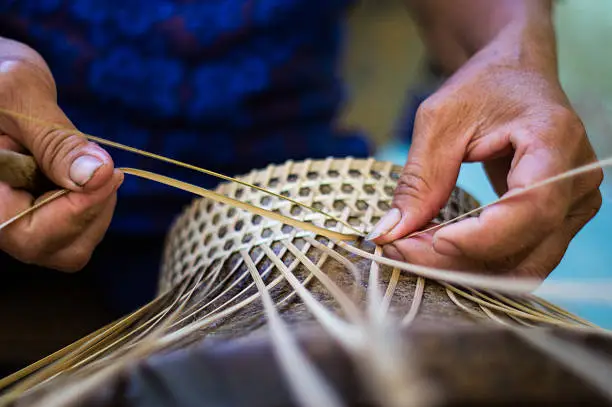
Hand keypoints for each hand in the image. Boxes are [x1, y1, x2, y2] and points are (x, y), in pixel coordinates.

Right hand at [0, 39, 121, 271]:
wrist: (0, 80)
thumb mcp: (20, 97)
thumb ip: (57, 141)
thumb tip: (97, 175)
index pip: (30, 234)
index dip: (77, 211)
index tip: (110, 174)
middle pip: (57, 250)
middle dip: (91, 210)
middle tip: (101, 166)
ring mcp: (20, 222)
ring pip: (73, 244)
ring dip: (94, 204)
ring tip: (78, 160)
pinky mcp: (42, 216)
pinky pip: (80, 228)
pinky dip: (94, 199)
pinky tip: (81, 168)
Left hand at [369, 27, 602, 279]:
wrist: (515, 74)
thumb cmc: (481, 87)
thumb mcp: (439, 120)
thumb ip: (419, 179)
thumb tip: (389, 234)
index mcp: (555, 140)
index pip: (532, 207)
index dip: (482, 236)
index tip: (430, 241)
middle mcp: (577, 180)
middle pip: (528, 249)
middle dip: (460, 262)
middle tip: (401, 251)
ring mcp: (574, 205)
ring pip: (524, 266)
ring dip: (465, 269)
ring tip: (414, 250)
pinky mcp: (557, 221)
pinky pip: (521, 258)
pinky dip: (476, 263)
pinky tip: (436, 248)